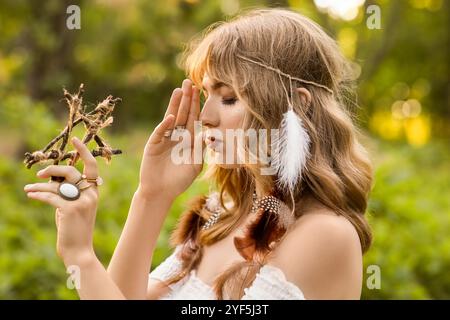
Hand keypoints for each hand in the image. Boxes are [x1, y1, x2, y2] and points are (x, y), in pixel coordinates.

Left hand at [24, 137, 98, 262]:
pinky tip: (30, 194)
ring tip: (29, 188)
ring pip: (57, 185)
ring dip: (40, 185)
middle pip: (71, 172)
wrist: (79, 251)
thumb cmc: (74, 230)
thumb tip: (51, 182)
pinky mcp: (70, 209)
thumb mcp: (74, 208)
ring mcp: (82, 202)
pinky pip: (50, 196)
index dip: (84, 152)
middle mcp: (90, 195)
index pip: (92, 167)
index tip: (75, 140)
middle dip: (53, 170)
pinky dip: (38, 194)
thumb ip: (68, 194)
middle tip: (41, 173)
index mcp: (94, 193)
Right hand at [138, 79, 202, 199]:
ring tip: (179, 90)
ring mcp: (164, 138)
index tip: (200, 91)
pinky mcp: (153, 144)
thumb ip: (200, 150)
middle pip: (183, 114)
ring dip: (175, 105)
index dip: (196, 105)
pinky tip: (172, 117)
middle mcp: (176, 136)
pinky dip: (166, 125)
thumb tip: (208, 135)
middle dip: (186, 99)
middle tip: (189, 82)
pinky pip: (161, 132)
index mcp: (188, 139)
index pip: (193, 119)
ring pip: (171, 118)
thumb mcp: (194, 165)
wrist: (161, 192)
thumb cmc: (179, 180)